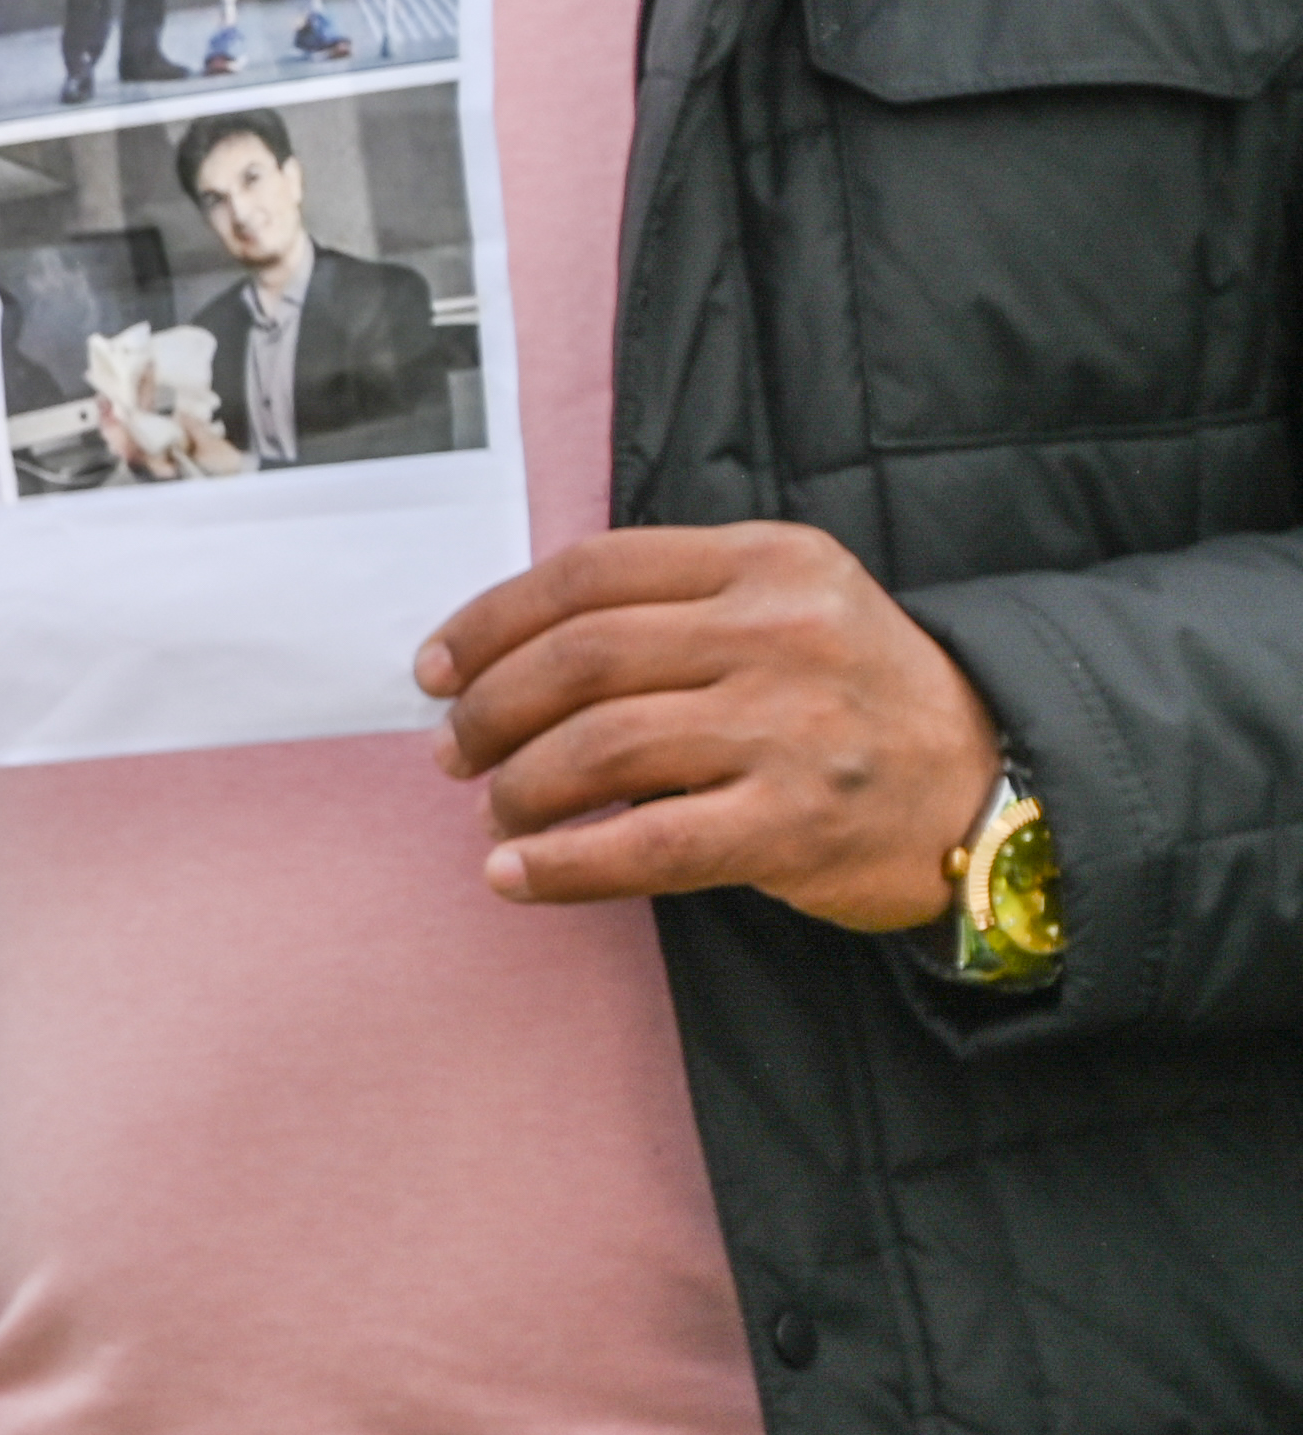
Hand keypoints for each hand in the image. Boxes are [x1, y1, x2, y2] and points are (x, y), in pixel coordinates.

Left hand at [418, 525, 999, 924]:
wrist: (997, 782)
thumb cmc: (857, 697)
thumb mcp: (785, 605)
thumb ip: (669, 607)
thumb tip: (500, 654)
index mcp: (768, 561)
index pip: (589, 574)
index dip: (489, 622)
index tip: (437, 669)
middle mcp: (781, 633)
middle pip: (578, 658)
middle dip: (488, 710)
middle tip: (454, 751)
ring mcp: (792, 727)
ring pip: (598, 747)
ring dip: (517, 787)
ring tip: (496, 812)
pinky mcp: (796, 822)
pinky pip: (644, 844)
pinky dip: (560, 864)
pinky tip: (514, 874)